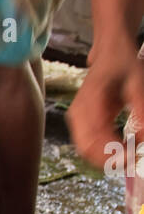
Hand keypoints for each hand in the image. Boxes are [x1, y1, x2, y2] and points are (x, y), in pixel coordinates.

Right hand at [68, 48, 143, 169]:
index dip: (114, 153)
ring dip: (106, 160)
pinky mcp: (80, 122)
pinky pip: (87, 145)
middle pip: (87, 149)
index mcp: (91, 100)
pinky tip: (121, 150)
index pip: (96, 137)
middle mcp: (78, 112)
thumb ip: (142, 112)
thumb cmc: (124, 63)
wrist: (110, 51)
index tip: (134, 157)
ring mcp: (76, 118)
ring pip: (86, 150)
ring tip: (129, 157)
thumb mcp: (139, 83)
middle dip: (110, 161)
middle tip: (133, 162)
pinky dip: (103, 153)